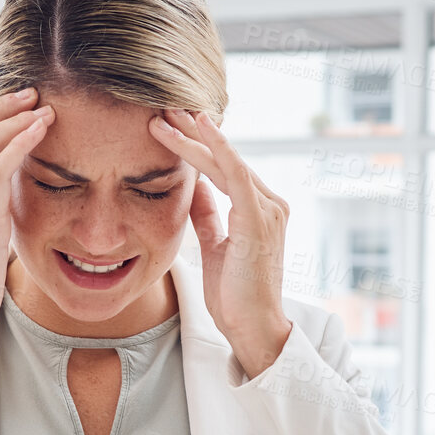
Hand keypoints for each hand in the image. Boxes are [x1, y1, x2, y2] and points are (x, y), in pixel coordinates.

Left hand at [148, 109, 291, 379]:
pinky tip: (198, 128)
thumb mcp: (215, 247)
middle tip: (164, 107)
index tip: (171, 126)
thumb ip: (208, 215)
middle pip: (226, 159)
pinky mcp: (258, 219)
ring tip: (165, 115)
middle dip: (193, 132)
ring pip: (226, 161)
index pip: (225, 169)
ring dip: (195, 136)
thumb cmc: (234, 295)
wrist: (251, 327)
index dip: (198, 146)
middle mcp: (269, 204)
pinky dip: (216, 149)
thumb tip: (194, 188)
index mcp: (259, 210)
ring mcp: (268, 209)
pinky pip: (235, 174)